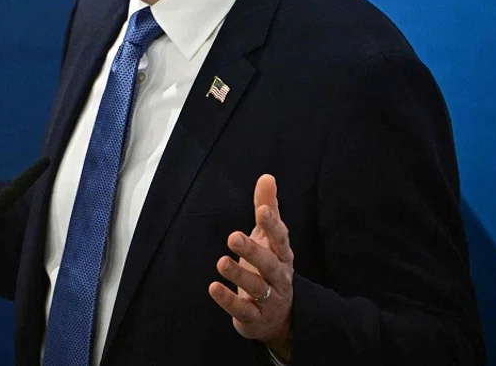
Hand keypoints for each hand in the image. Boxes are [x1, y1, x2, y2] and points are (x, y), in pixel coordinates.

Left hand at [209, 174, 293, 359]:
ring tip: (221, 262)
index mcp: (282, 255)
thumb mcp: (269, 238)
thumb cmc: (270, 268)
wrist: (281, 317)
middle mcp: (280, 277)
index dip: (272, 224)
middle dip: (253, 250)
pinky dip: (229, 300)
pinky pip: (243, 310)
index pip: (280, 238)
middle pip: (270, 264)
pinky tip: (213, 288)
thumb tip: (267, 176)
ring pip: (257, 287)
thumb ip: (267, 208)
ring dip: (239, 275)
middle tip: (233, 237)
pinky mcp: (256, 319)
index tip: (262, 210)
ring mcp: (270, 300)